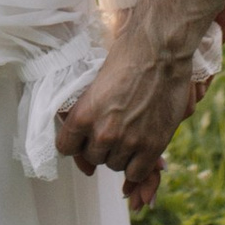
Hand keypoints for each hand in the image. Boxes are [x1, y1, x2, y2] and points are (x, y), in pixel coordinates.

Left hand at [55, 32, 204, 186]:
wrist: (159, 51)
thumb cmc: (126, 58)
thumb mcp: (94, 84)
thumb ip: (86, 114)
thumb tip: (86, 149)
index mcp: (83, 114)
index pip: (65, 147)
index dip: (75, 144)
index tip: (84, 138)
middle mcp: (103, 132)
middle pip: (93, 158)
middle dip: (101, 147)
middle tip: (114, 129)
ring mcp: (129, 141)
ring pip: (115, 165)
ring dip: (121, 154)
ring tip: (130, 132)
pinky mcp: (152, 145)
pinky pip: (137, 173)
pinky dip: (138, 165)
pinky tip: (142, 147)